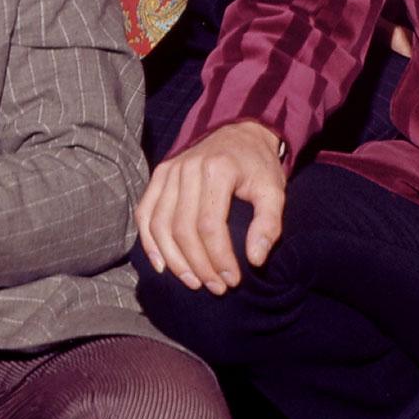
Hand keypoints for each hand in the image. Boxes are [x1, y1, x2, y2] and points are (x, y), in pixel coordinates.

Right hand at [136, 121, 285, 292]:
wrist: (240, 131)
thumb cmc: (257, 166)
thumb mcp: (274, 191)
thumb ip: (269, 224)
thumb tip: (254, 260)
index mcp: (217, 170)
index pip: (209, 224)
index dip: (218, 257)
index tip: (231, 280)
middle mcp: (187, 168)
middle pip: (182, 228)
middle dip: (198, 264)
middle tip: (215, 287)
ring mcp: (169, 170)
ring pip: (159, 224)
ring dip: (173, 259)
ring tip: (193, 281)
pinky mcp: (159, 175)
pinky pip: (145, 212)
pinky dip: (149, 241)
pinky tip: (162, 265)